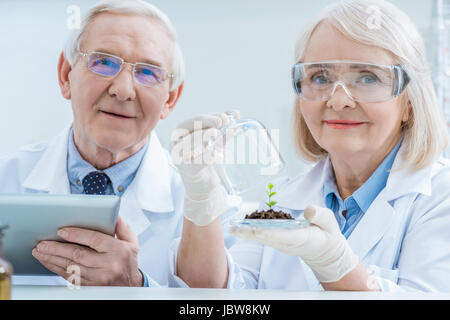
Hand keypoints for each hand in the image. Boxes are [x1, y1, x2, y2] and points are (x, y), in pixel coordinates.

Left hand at [32, 216, 142, 286]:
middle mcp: (108, 265)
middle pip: (78, 254)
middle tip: (43, 242)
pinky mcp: (90, 286)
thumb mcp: (131, 242)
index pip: (94, 240)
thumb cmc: (128, 261)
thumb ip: (122, 227)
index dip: (77, 235)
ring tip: (40, 251)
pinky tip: (48, 262)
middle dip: (57, 248)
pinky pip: (69, 276)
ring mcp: (98, 278)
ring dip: (52, 258)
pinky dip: (56, 269)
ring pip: (70, 267)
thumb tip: (113, 214)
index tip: (62, 231)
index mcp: (118, 250)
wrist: (130, 287)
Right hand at [170, 110, 239, 225]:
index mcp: (182, 134)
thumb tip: (236, 113)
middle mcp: (176, 143)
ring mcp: (179, 156)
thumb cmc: (207, 161)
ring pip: (189, 141)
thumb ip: (224, 128)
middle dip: (206, 122)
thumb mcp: (216, 142)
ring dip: (203, 135)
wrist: (204, 186)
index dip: (209, 116)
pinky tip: (215, 154)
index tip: (225, 117)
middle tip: (222, 122)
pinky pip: (197, 159)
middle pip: (188, 127)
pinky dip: (207, 154)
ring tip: (215, 134)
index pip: (193, 120)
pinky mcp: (186, 169)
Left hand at [230, 205, 359, 282]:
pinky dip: (252, 232)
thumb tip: (307, 210)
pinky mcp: (279, 241)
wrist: (326, 252)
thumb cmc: (327, 234)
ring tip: (233, 228)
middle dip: (249, 234)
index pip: (281, 235)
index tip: (253, 230)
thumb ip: (320, 216)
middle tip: (233, 229)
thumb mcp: (330, 222)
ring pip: (262, 239)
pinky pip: (264, 237)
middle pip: (266, 239)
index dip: (266, 232)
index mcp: (301, 238)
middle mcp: (288, 243)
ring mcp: (282, 244)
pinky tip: (242, 227)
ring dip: (247, 234)